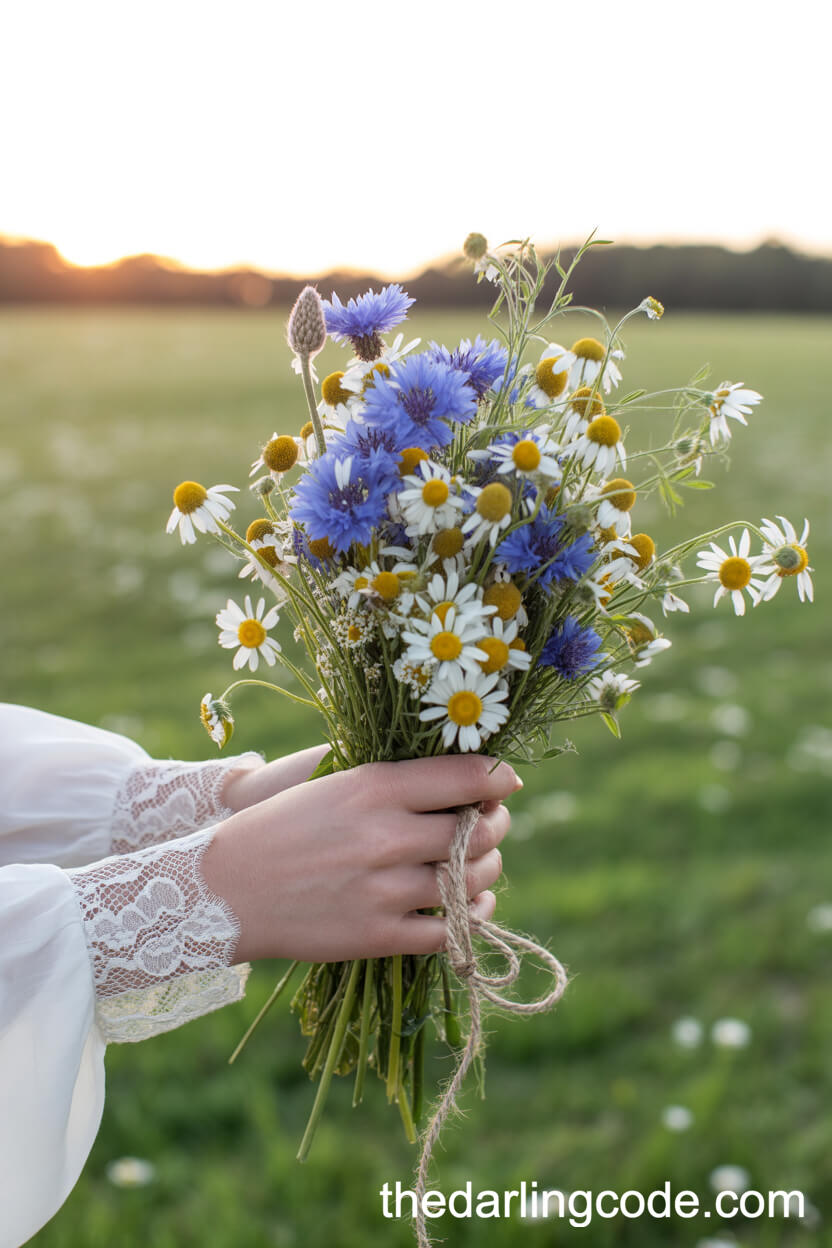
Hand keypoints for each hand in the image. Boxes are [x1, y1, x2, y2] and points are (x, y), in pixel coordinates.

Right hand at [201, 754, 520, 962]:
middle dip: (496, 825)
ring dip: (487, 870)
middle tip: (492, 823)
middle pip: (480, 831)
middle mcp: (386, 835)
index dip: (499, 778)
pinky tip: (471, 905)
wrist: (228, 888)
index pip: (468, 777)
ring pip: (472, 880)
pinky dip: (473, 916)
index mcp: (375, 786)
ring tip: (479, 864)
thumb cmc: (284, 826)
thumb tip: (468, 778)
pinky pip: (453, 930)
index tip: (504, 782)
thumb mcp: (335, 783)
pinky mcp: (379, 934)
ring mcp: (384, 889)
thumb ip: (397, 781)